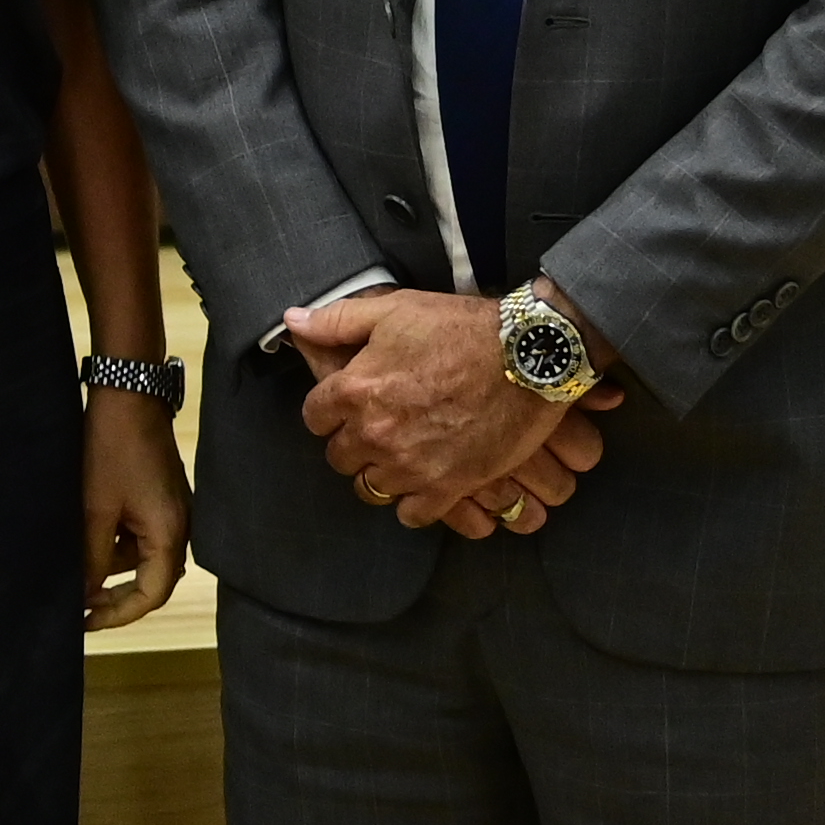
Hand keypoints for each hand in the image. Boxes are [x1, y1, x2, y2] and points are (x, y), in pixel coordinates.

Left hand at [82, 385, 192, 630]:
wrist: (126, 397)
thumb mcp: (95, 509)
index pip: (152, 593)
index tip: (87, 623)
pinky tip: (83, 541)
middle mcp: (179, 527)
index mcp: (171, 533)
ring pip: (138, 556)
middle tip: (77, 607)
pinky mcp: (157, 499)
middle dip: (113, 594)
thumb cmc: (111, 450)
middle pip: (148, 578)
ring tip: (71, 570)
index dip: (120, 614)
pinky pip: (137, 534)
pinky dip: (112, 543)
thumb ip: (92, 556)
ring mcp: (170, 512)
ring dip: (108, 567)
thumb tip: (85, 593)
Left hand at [278, 287, 610, 534]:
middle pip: (340, 458)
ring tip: (399, 459)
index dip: (329, 412)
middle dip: (352, 445)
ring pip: (371, 489)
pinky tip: (424, 485)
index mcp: (354, 390)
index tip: (345, 408)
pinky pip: (412, 514)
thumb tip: (294, 321)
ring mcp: (410, 465)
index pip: (314, 418)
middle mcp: (374, 433)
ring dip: (381, 475)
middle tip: (376, 432)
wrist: (530, 356)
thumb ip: (337, 320)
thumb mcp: (394, 310)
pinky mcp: (449, 487)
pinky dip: (414, 503)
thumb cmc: (461, 329)